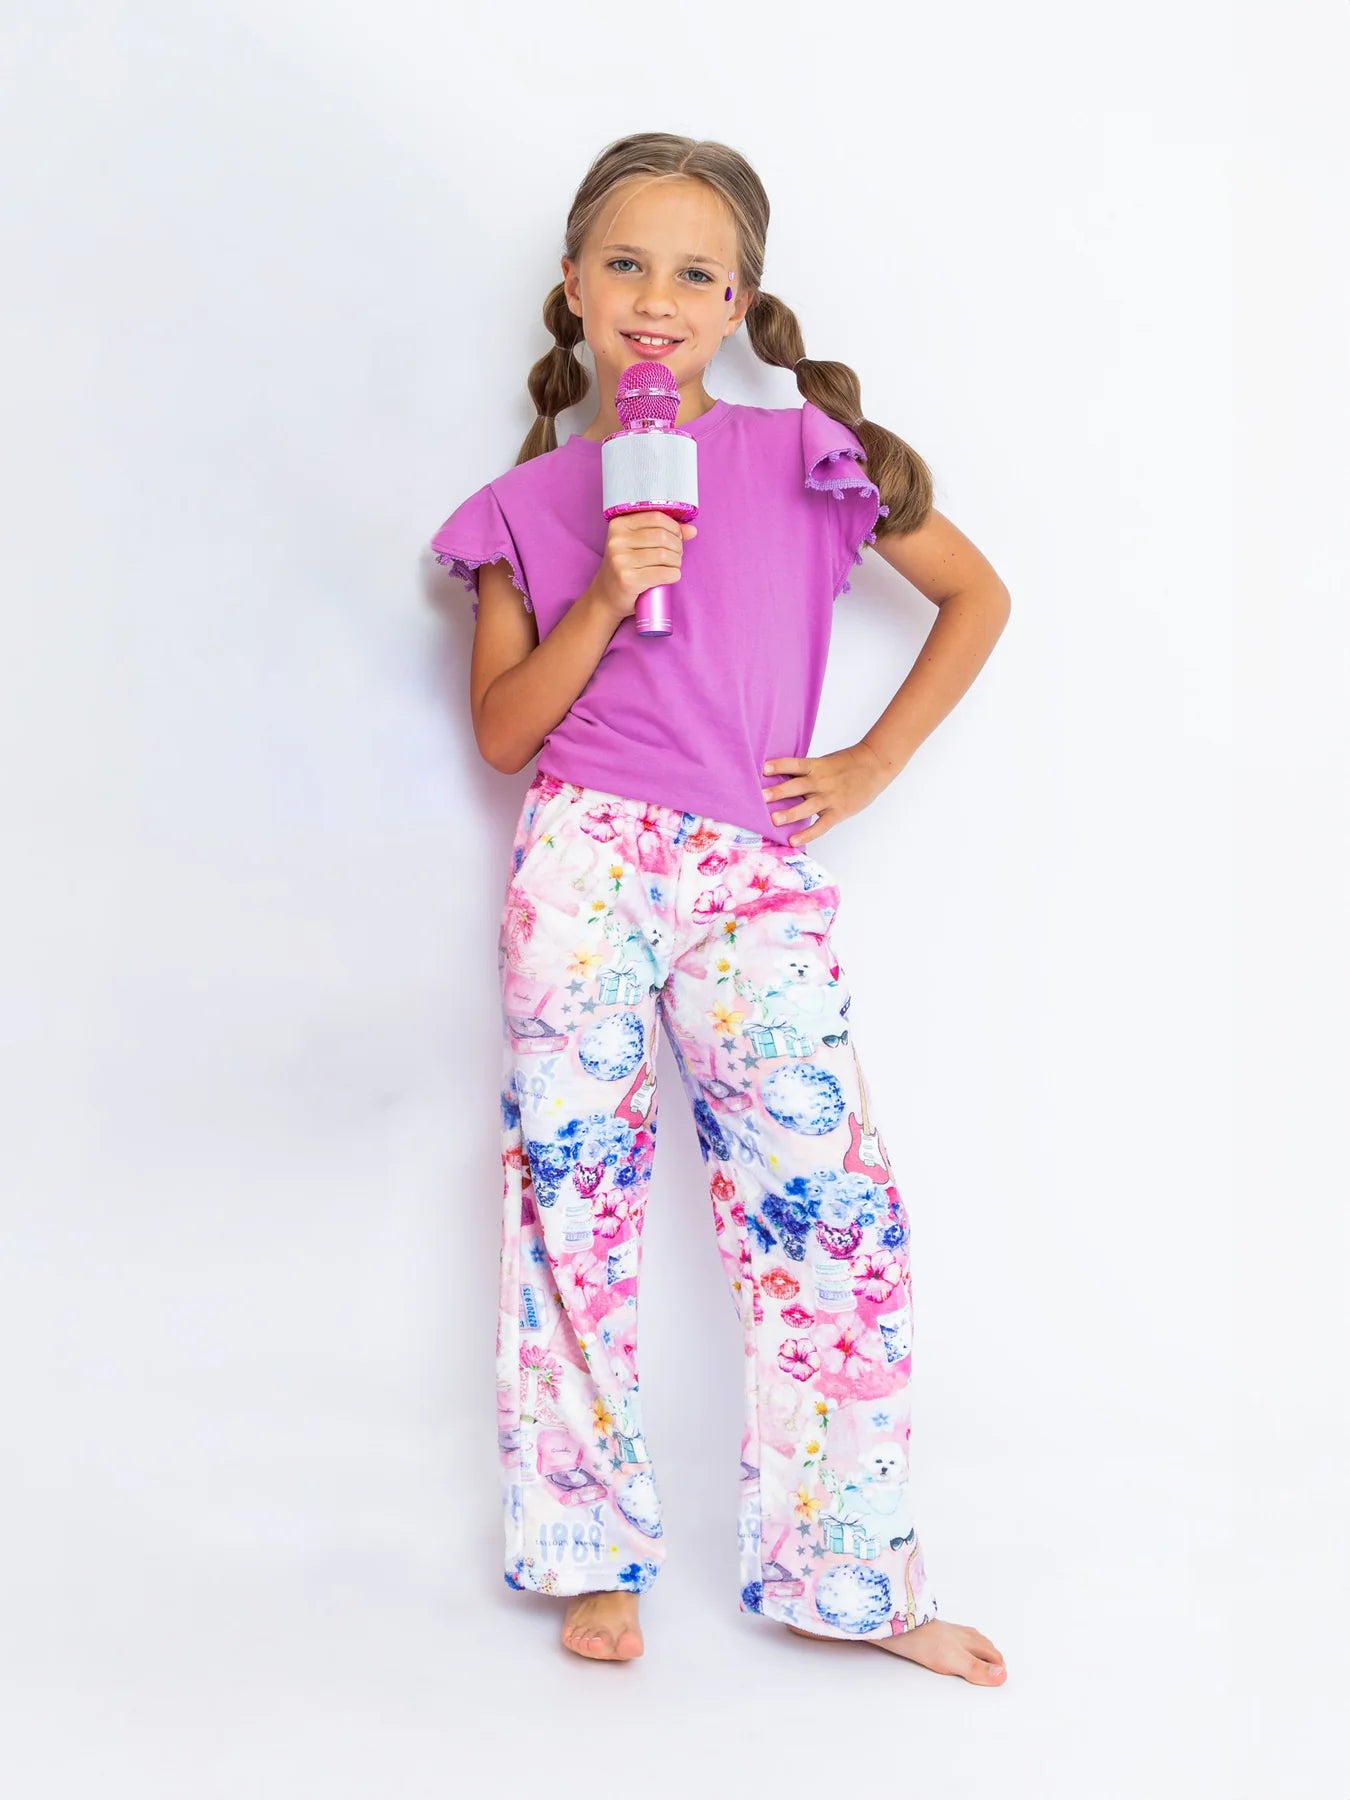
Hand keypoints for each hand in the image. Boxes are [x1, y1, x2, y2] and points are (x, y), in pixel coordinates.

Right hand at [591, 511, 697, 621]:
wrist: (605, 597)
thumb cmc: (626, 568)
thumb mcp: (638, 545)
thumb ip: (664, 532)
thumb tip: (692, 530)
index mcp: (619, 525)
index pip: (656, 518)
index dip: (674, 528)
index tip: (677, 538)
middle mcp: (617, 541)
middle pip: (662, 536)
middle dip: (677, 546)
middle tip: (677, 556)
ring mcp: (620, 560)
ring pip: (664, 555)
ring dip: (676, 562)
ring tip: (673, 566)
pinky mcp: (628, 579)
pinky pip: (663, 573)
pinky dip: (674, 574)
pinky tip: (672, 576)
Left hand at [760, 743, 896, 846]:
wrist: (875, 765)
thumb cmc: (848, 763)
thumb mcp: (825, 762)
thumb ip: (807, 772)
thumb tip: (782, 779)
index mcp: (817, 766)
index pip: (795, 765)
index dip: (779, 766)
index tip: (763, 769)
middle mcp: (821, 781)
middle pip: (797, 786)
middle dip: (778, 792)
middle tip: (761, 797)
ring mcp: (830, 798)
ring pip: (807, 806)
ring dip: (790, 813)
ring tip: (773, 820)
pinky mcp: (838, 812)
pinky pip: (821, 825)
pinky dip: (807, 834)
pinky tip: (793, 840)